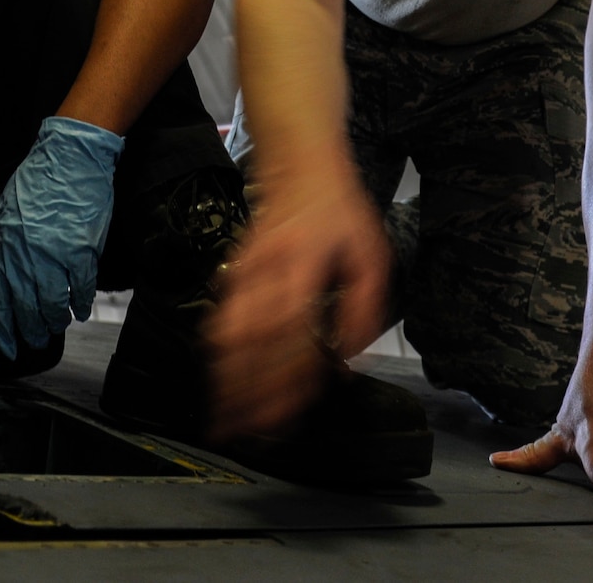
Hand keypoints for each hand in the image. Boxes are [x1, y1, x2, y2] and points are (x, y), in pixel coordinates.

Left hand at [0, 116, 124, 358]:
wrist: (69, 158)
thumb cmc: (37, 183)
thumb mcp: (3, 217)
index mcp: (5, 250)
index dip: (2, 330)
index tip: (6, 348)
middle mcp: (26, 257)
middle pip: (25, 308)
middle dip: (30, 330)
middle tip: (35, 341)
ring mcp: (55, 255)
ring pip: (53, 304)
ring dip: (55, 320)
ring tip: (58, 325)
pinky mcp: (81, 251)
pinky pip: (81, 287)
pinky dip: (81, 303)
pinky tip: (81, 310)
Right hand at [206, 164, 390, 437]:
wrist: (297, 162)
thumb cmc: (339, 209)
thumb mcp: (370, 255)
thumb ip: (363, 308)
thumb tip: (349, 359)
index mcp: (305, 265)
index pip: (291, 332)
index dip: (287, 377)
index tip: (285, 414)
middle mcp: (268, 270)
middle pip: (249, 341)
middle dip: (245, 392)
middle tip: (246, 431)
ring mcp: (245, 270)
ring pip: (226, 333)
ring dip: (226, 378)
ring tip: (225, 416)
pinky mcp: (234, 271)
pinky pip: (222, 319)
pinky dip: (222, 355)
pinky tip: (226, 379)